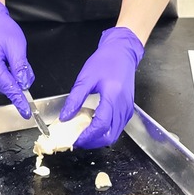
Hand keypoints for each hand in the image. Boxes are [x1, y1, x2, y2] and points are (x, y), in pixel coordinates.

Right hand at [0, 0, 33, 116]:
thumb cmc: (1, 30)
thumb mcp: (17, 46)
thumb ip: (21, 67)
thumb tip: (24, 84)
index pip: (8, 87)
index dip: (19, 100)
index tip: (26, 111)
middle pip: (8, 87)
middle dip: (19, 80)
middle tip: (20, 61)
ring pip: (6, 87)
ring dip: (15, 78)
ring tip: (12, 59)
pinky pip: (2, 84)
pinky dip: (9, 77)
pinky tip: (8, 64)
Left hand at [59, 27, 143, 147]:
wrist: (122, 52)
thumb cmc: (105, 61)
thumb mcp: (85, 78)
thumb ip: (75, 99)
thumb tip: (65, 117)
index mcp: (112, 97)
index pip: (100, 126)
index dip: (87, 136)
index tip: (75, 140)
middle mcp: (123, 106)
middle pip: (110, 135)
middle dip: (93, 142)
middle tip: (78, 140)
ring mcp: (128, 109)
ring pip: (115, 134)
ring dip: (100, 138)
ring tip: (85, 134)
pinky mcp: (128, 109)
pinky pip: (118, 127)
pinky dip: (107, 131)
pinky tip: (95, 124)